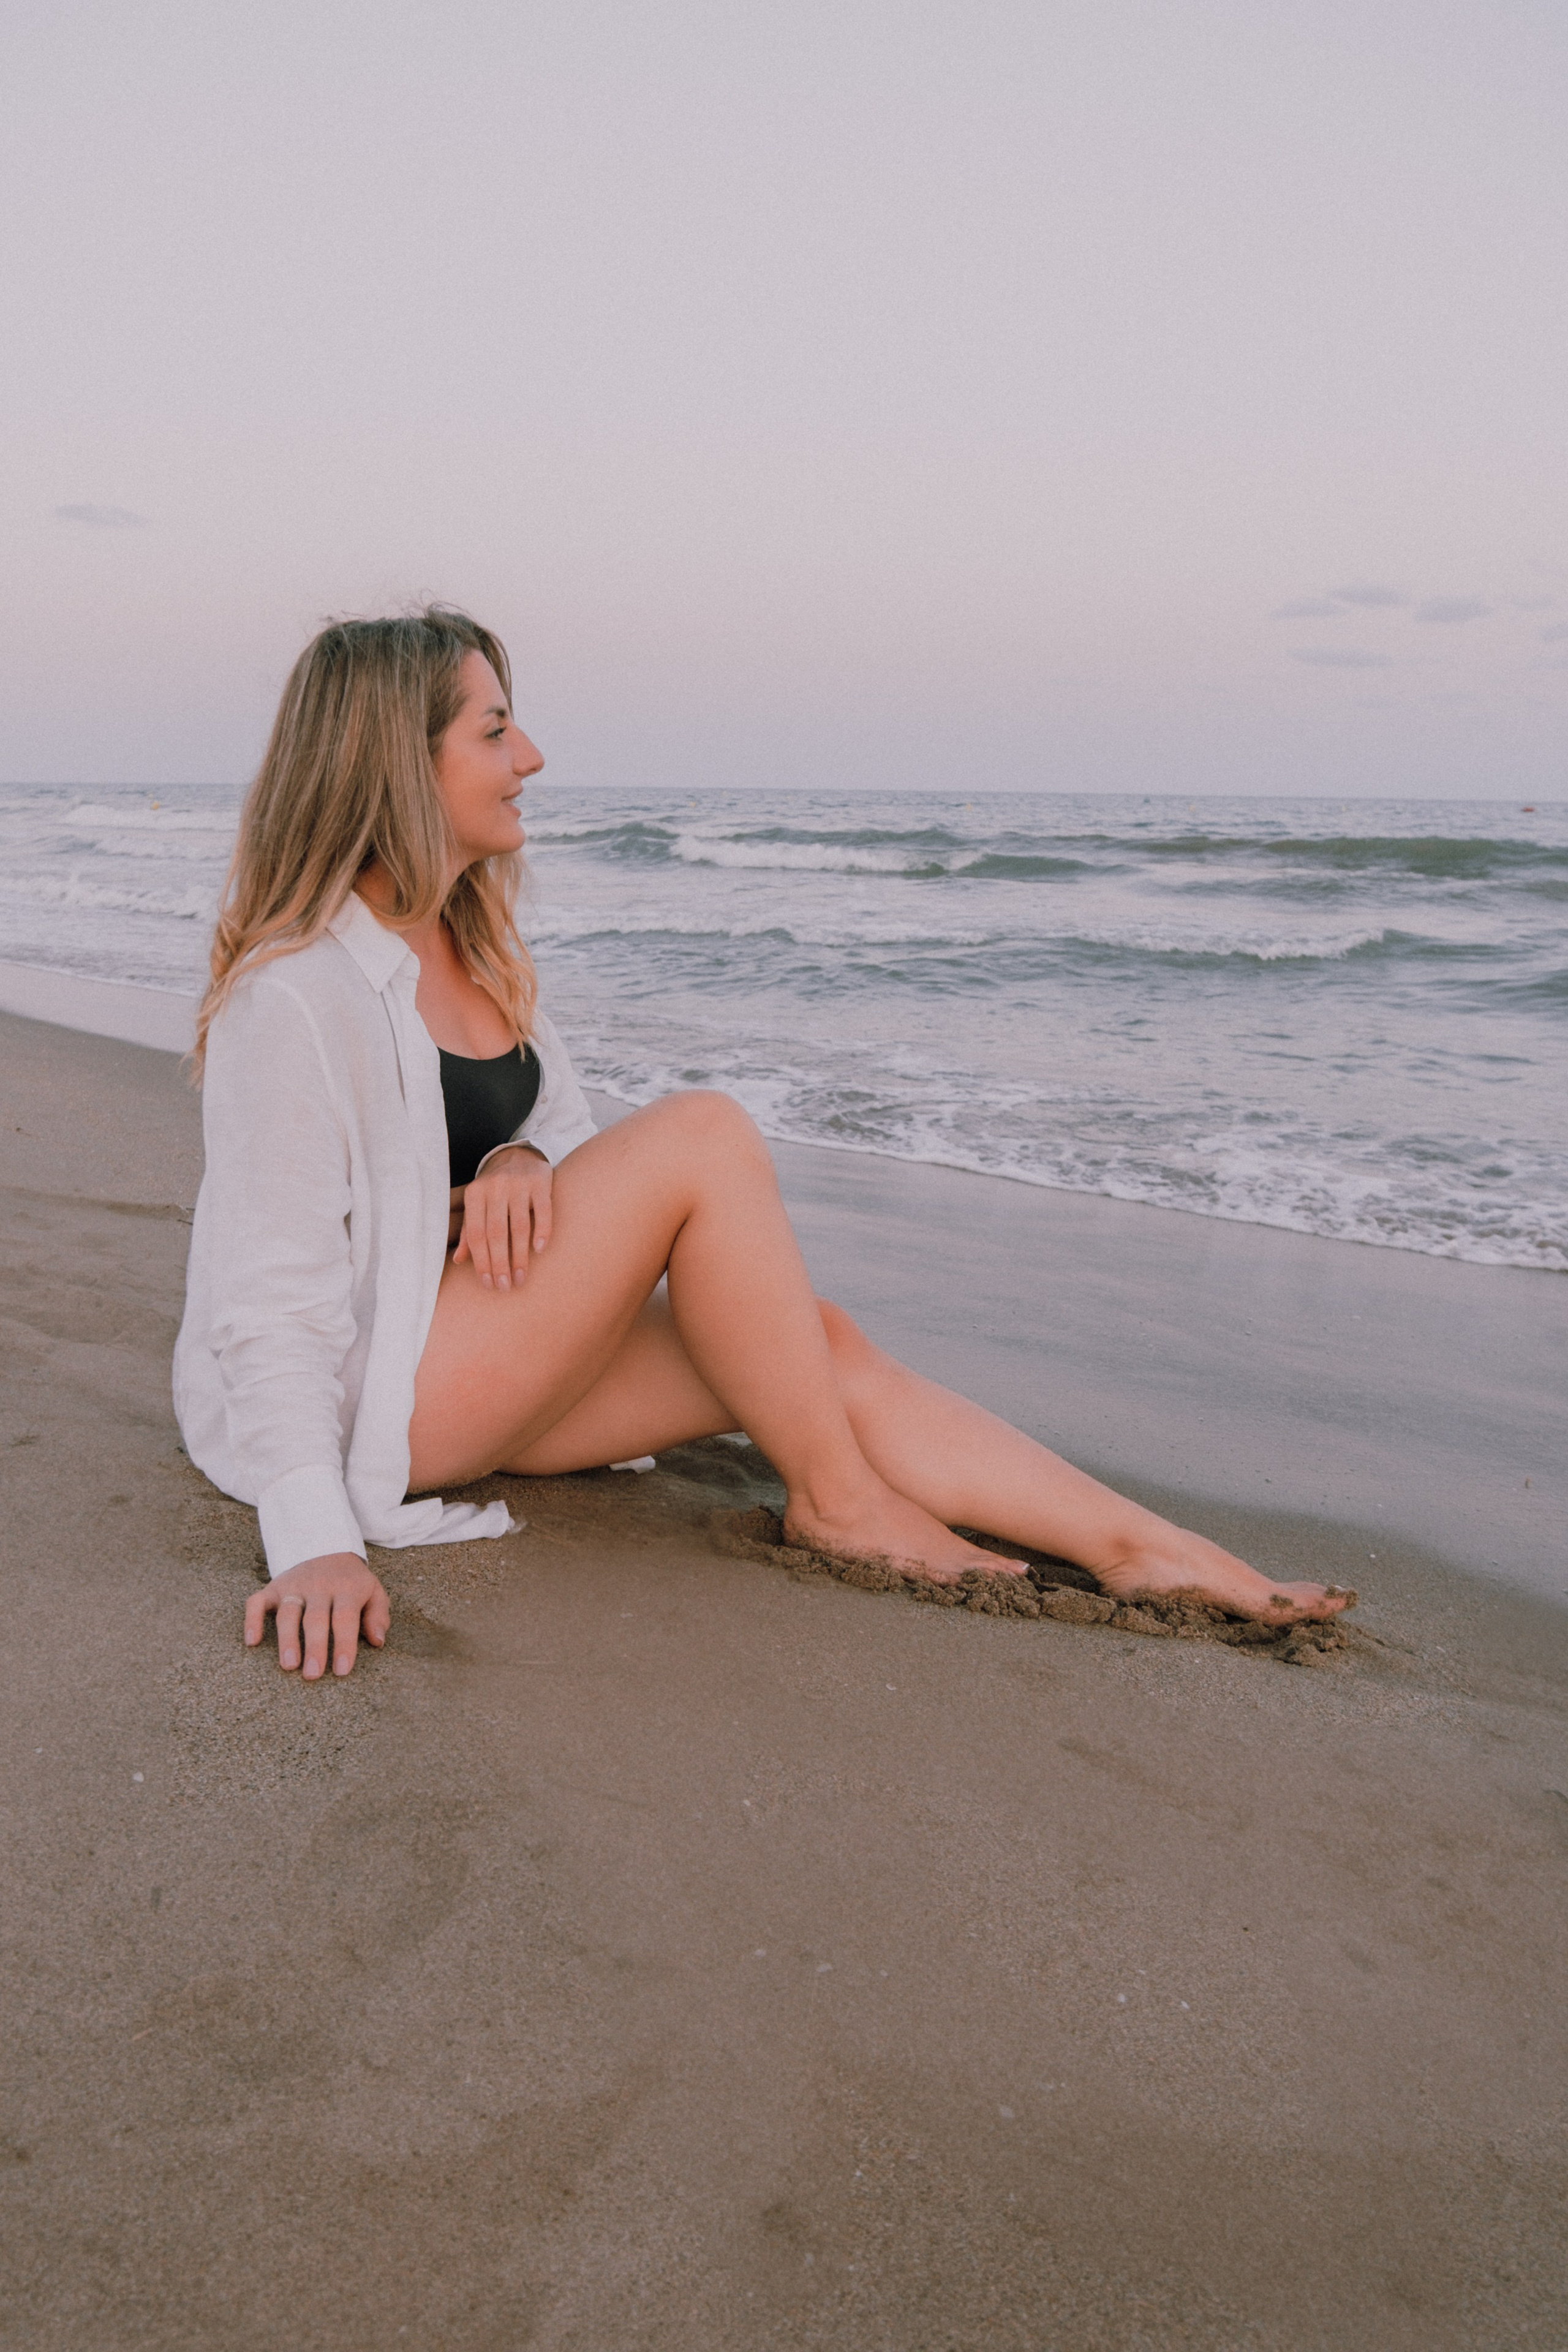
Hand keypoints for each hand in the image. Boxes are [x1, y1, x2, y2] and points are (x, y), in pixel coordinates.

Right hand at [243, 1553, 390, 1678]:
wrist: (327, 1549)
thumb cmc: (353, 1582)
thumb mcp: (374, 1592)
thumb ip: (378, 1616)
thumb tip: (378, 1641)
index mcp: (346, 1588)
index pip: (345, 1617)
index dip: (344, 1644)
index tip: (342, 1671)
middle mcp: (319, 1586)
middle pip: (315, 1618)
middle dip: (314, 1647)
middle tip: (312, 1675)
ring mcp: (294, 1586)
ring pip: (287, 1612)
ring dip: (286, 1639)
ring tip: (289, 1665)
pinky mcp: (273, 1587)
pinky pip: (257, 1601)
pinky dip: (252, 1620)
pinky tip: (252, 1642)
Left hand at [453, 1143, 552, 1290]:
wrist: (520, 1156)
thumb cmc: (495, 1190)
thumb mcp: (477, 1205)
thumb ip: (468, 1231)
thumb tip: (457, 1260)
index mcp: (474, 1193)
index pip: (475, 1233)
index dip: (480, 1261)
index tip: (488, 1283)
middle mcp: (494, 1187)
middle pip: (496, 1233)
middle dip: (499, 1264)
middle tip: (505, 1287)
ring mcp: (518, 1183)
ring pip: (519, 1226)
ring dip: (520, 1256)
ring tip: (520, 1278)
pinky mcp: (541, 1182)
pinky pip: (543, 1211)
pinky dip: (541, 1232)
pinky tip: (539, 1251)